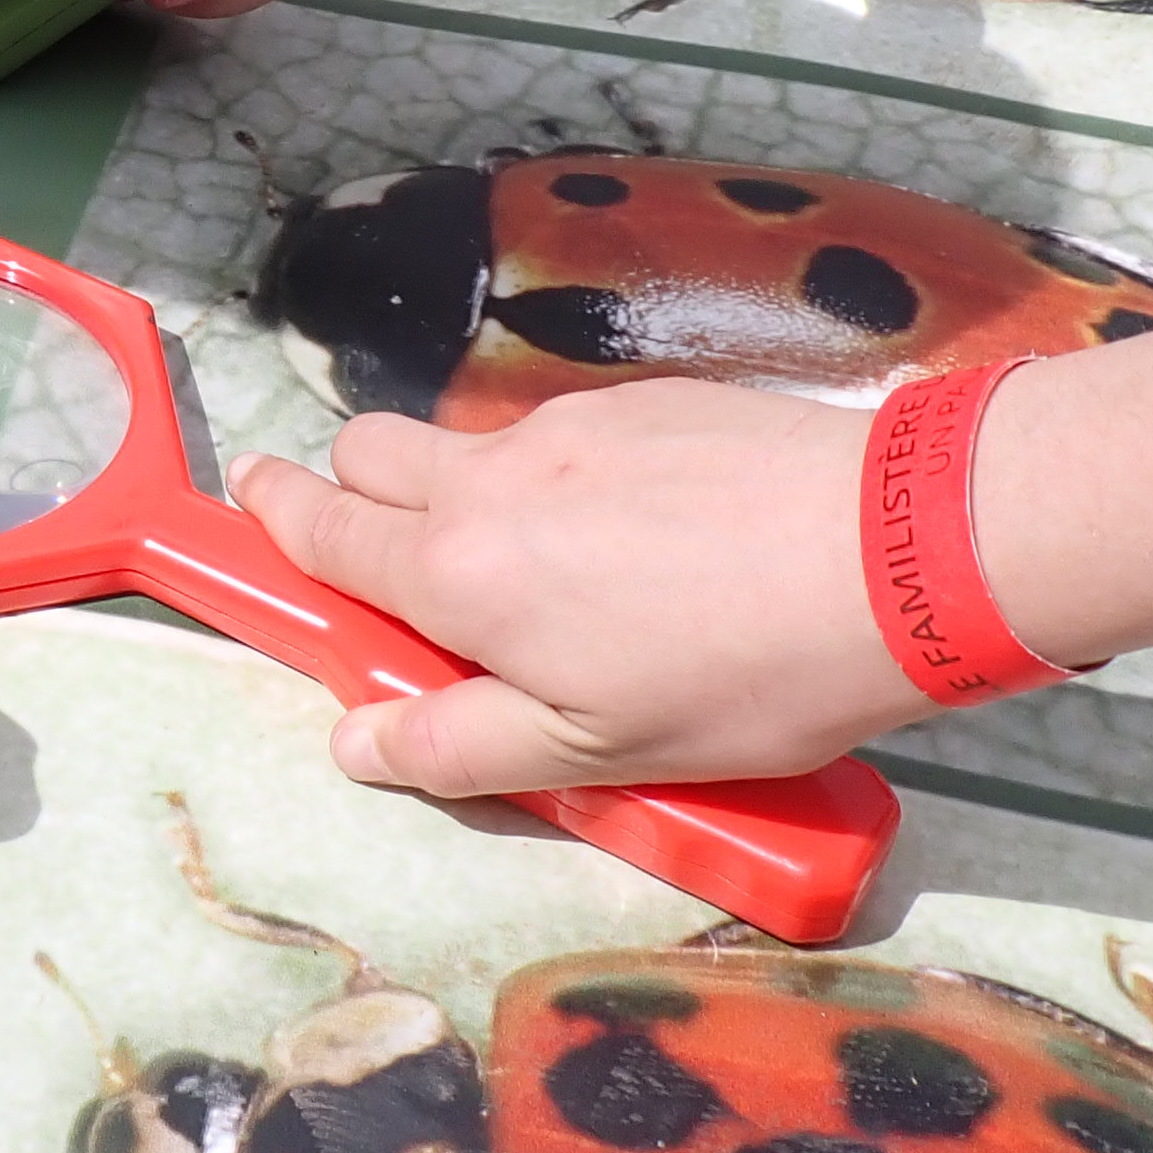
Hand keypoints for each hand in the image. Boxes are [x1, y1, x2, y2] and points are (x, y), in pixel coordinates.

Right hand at [230, 379, 927, 793]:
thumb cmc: (743, 675)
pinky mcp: (650, 399)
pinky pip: (561, 434)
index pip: (324, 530)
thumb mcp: (594, 753)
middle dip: (352, 492)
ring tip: (542, 574)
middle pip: (371, 453)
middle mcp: (493, 478)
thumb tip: (355, 743)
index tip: (252, 505)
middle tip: (390, 561)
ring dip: (462, 490)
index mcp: (457, 571)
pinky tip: (642, 539)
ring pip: (470, 444)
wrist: (900, 552)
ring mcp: (573, 427)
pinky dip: (559, 477)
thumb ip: (457, 745)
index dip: (275, 521)